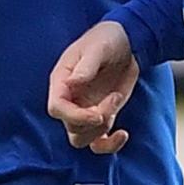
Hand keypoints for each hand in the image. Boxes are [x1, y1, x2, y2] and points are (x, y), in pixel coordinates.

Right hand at [47, 21, 138, 153]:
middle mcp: (70, 99)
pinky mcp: (102, 116)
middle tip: (112, 100)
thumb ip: (85, 67)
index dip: (75, 116)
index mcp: (62, 82)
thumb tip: (72, 83)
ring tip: (115, 100)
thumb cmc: (106, 39)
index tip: (98, 114)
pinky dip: (110, 145)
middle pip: (71, 127)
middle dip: (93, 121)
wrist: (127, 42)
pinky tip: (122, 134)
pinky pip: (99, 143)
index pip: (57, 109)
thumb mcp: (97, 48)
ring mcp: (85, 110)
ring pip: (83, 138)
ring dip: (102, 128)